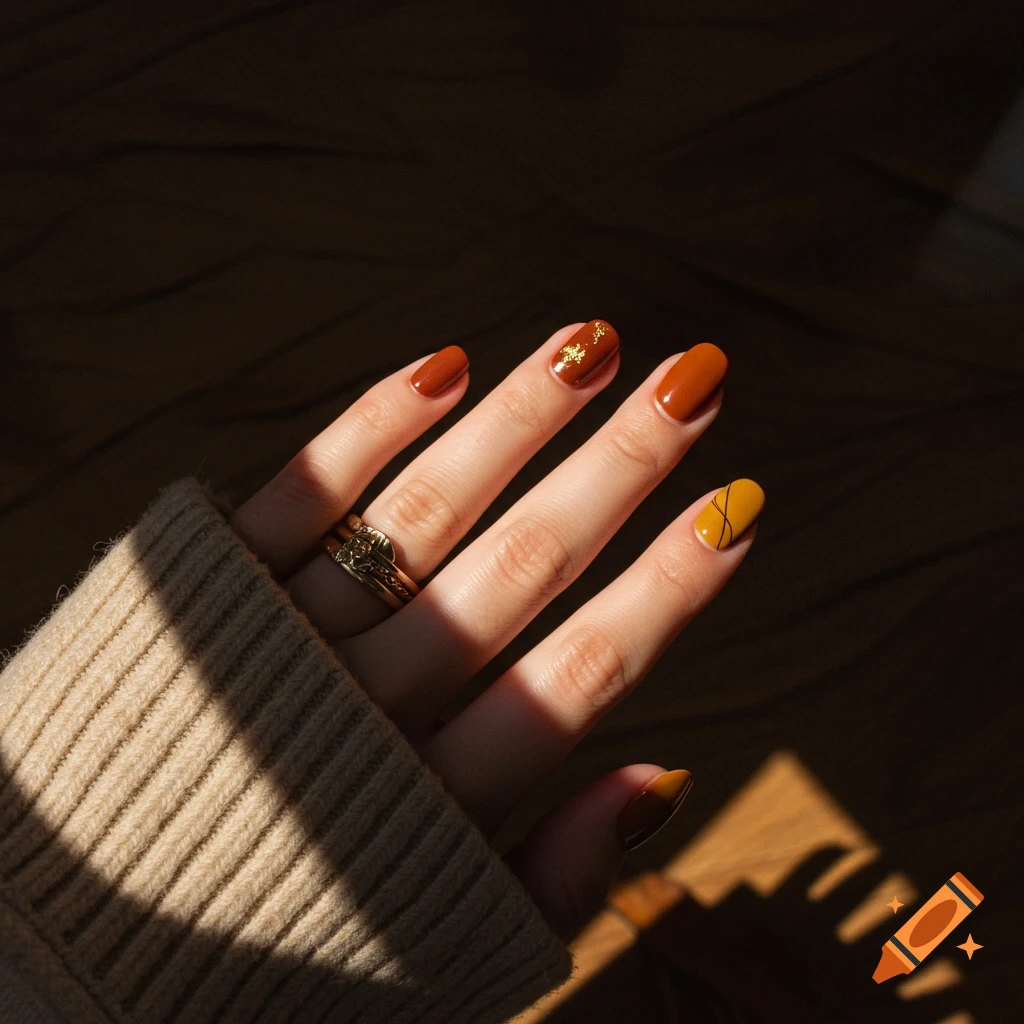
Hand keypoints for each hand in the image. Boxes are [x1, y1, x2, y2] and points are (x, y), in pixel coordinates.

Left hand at [228, 320, 761, 942]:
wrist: (90, 944)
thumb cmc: (297, 946)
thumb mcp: (445, 950)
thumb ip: (558, 875)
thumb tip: (666, 775)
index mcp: (436, 805)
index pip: (582, 675)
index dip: (667, 589)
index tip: (738, 505)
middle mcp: (366, 709)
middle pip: (519, 569)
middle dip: (618, 469)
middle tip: (696, 379)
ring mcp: (281, 643)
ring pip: (422, 512)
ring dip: (515, 419)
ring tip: (594, 343)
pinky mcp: (204, 595)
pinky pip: (299, 494)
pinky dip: (371, 427)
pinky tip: (445, 364)